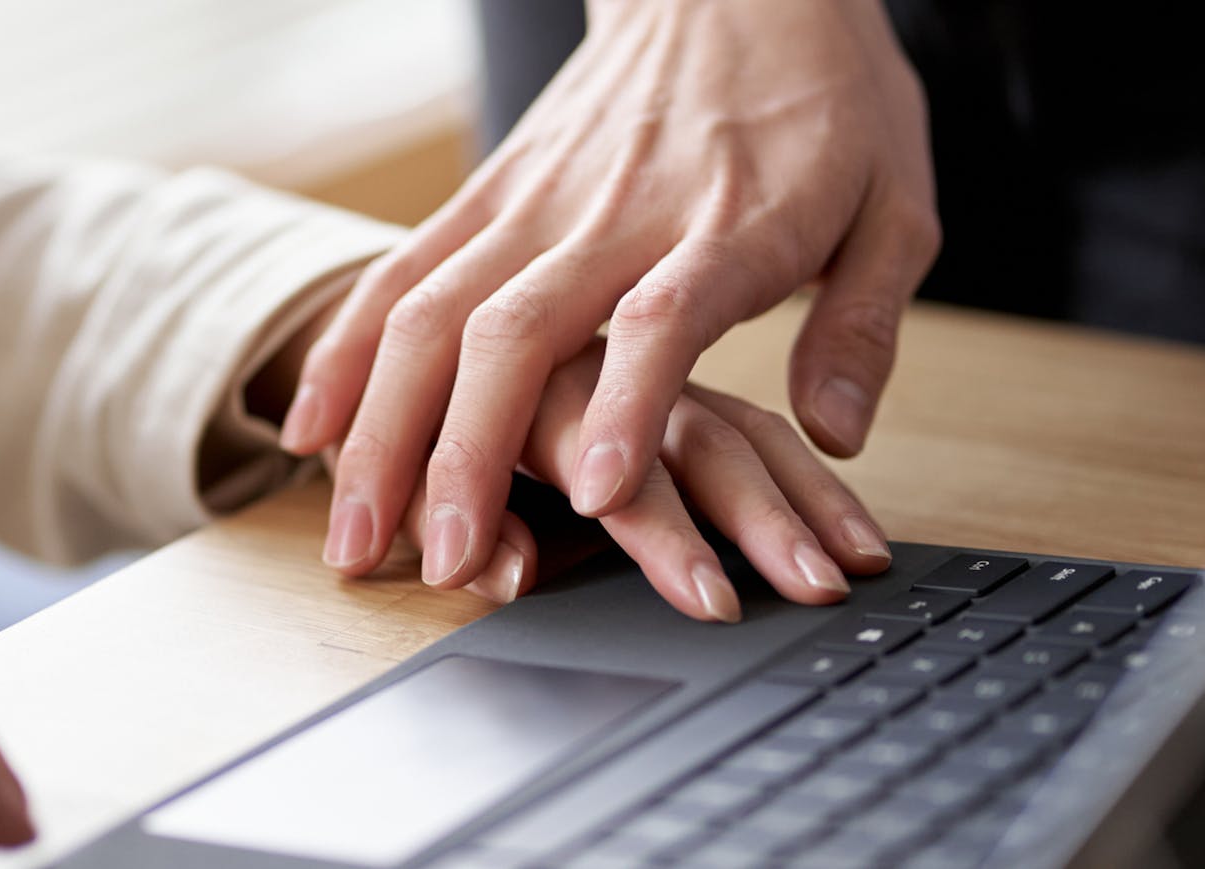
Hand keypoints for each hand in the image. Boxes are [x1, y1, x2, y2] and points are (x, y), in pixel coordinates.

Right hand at [279, 0, 936, 588]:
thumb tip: (836, 431)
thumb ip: (863, 323)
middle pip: (516, 330)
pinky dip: (346, 352)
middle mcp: (615, 214)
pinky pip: (400, 271)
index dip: (631, 406)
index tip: (603, 493)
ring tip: (356, 532)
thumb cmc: (822, 99)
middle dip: (465, 454)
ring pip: (434, 311)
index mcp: (729, 222)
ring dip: (383, 427)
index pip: (665, 316)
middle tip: (444, 559)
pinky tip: (308, 428)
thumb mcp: (896, 205)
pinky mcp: (492, 193)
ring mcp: (537, 202)